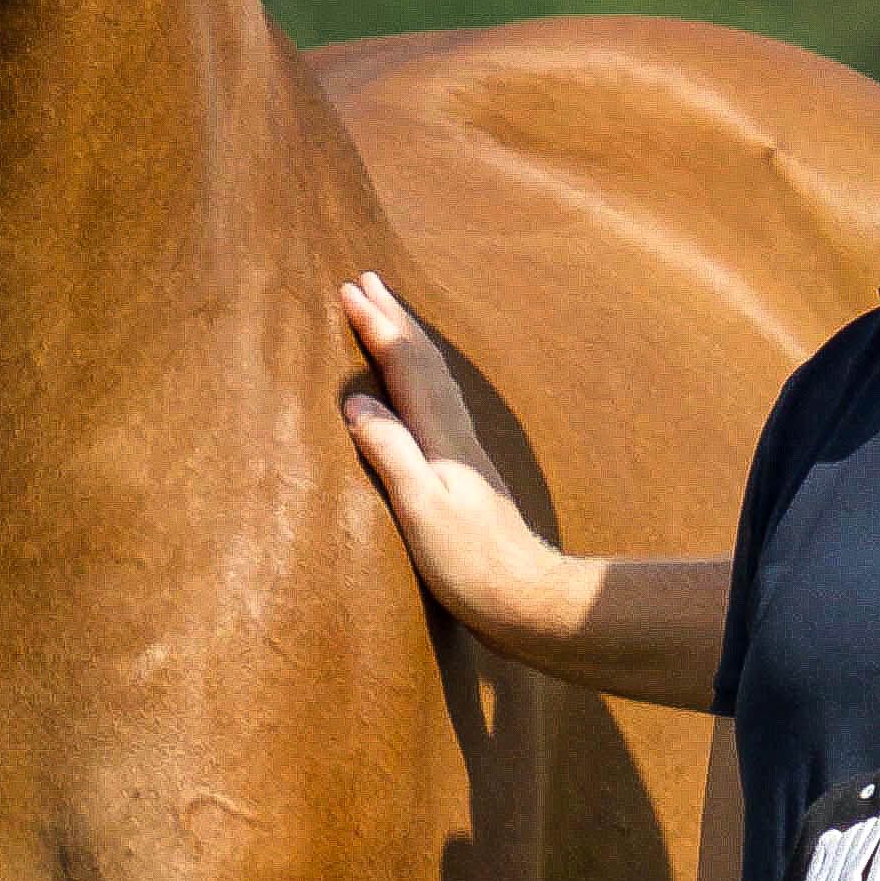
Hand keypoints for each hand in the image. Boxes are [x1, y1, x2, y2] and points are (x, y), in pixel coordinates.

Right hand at [339, 273, 582, 652]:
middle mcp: (458, 436)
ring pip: (436, 380)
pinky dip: (423, 380)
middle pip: (425, 363)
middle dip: (394, 319)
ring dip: (410, 343)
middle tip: (368, 279)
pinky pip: (440, 405)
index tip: (348, 289)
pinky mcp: (469, 476)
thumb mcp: (421, 510)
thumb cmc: (473, 565)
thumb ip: (392, 452)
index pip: (405, 367)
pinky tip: (422, 392)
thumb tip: (357, 400)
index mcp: (443, 439)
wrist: (530, 601)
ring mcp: (467, 455)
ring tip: (391, 319)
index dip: (378, 327)